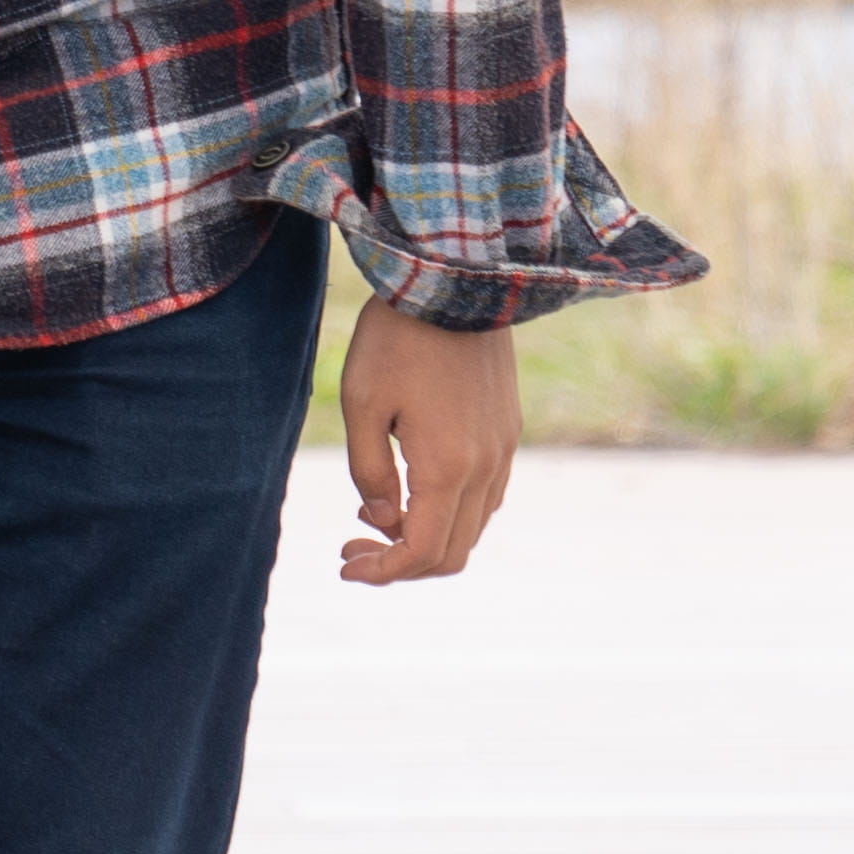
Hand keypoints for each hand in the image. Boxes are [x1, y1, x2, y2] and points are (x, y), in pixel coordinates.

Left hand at [332, 292, 516, 584]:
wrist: (455, 281)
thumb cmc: (396, 339)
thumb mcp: (362, 405)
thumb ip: (369, 471)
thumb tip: (382, 520)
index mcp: (448, 468)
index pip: (423, 551)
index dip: (383, 572)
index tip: (345, 566)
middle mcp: (486, 467)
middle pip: (453, 552)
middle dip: (401, 563)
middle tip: (352, 546)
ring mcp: (504, 449)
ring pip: (474, 527)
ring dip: (427, 537)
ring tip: (373, 515)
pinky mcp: (508, 429)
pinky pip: (487, 496)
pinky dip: (450, 511)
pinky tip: (412, 487)